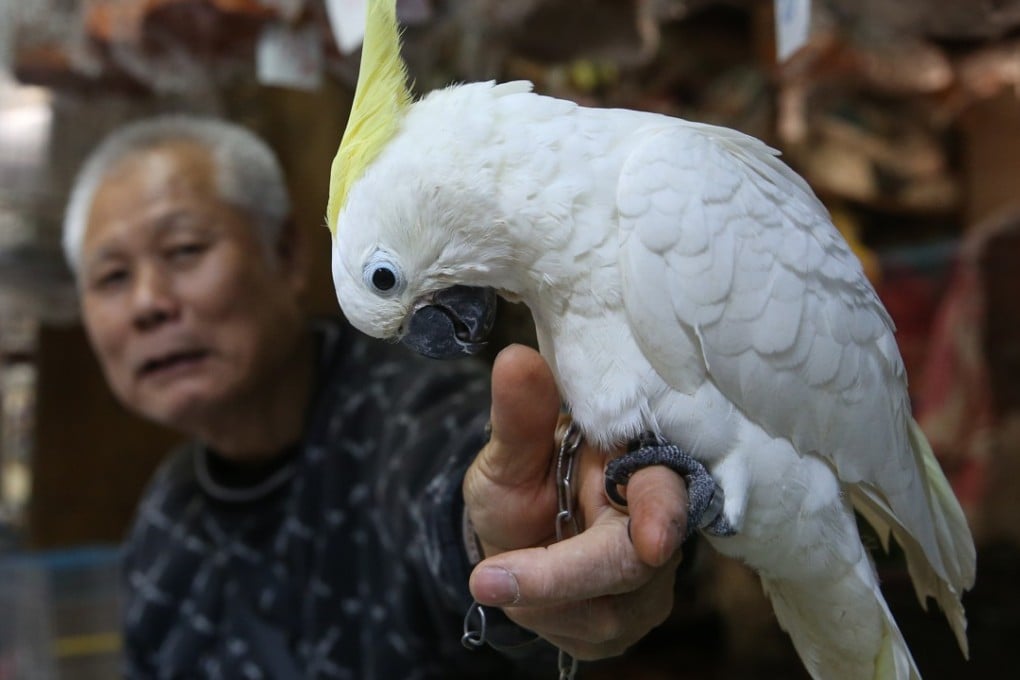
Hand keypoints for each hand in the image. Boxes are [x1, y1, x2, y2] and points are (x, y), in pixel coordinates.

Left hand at [462, 344, 689, 659]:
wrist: (517, 538)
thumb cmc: (523, 481)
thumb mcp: (509, 451)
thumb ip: (519, 416)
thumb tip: (515, 358)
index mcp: (641, 465)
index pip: (667, 490)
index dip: (661, 514)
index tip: (652, 541)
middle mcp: (661, 524)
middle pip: (636, 562)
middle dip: (561, 575)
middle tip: (488, 580)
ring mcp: (654, 579)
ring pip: (611, 608)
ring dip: (542, 595)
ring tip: (501, 570)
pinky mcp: (636, 617)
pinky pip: (595, 633)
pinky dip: (546, 616)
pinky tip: (524, 593)